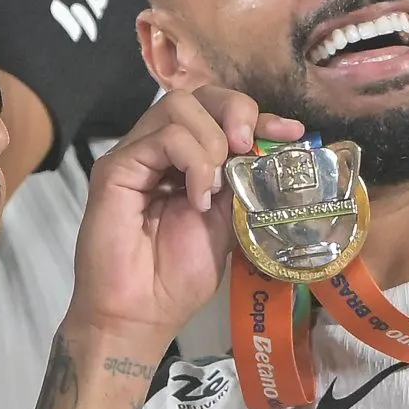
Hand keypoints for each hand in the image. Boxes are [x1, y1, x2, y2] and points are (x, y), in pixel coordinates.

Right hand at [73, 86, 307, 345]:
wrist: (141, 313)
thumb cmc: (177, 277)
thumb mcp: (228, 223)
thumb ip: (242, 184)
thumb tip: (273, 152)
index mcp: (187, 160)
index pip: (220, 113)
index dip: (258, 116)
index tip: (292, 134)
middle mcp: (159, 149)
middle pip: (199, 94)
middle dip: (236, 112)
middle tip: (248, 148)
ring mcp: (136, 155)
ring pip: (179, 106)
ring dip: (212, 141)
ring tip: (216, 186)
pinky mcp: (116, 167)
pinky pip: (164, 138)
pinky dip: (193, 162)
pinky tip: (198, 197)